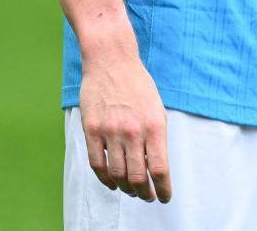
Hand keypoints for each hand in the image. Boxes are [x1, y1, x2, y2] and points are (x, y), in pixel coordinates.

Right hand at [79, 49, 171, 202]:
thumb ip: (156, 137)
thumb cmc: (137, 84)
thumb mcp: (156, 108)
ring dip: (125, 188)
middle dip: (144, 193)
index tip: (164, 197)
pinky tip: (111, 182)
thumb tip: (155, 168)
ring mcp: (111, 131)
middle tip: (146, 196)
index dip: (163, 189)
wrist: (111, 59)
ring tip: (131, 190)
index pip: (160, 169)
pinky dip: (105, 179)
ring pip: (117, 175)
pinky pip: (97, 164)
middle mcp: (133, 131)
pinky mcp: (92, 129)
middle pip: (138, 178)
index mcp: (154, 125)